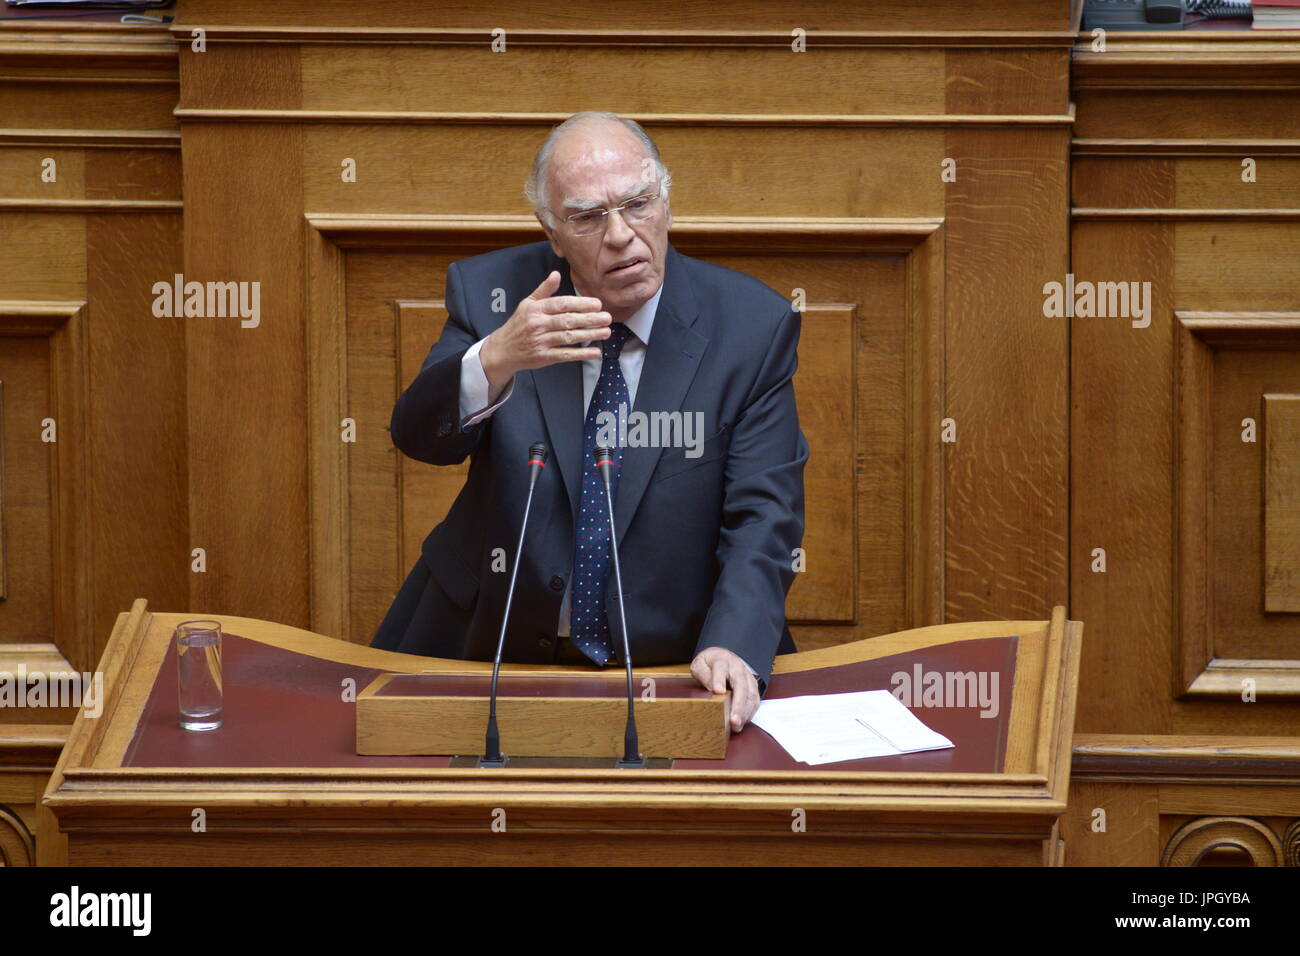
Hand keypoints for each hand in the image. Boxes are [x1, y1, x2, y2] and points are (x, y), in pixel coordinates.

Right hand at [479, 271, 611, 397]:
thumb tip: (556, 274)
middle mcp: (538, 325)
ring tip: (606, 332)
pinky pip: (565, 355)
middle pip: (568, 321)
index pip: (562, 304)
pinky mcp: (543, 357)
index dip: (581, 304)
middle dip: (590, 319)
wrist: (502, 350)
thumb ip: (544, 290)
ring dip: (590, 335)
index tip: (597, 304)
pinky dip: (581, 354)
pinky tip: (595, 352)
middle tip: (607, 317)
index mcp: (535, 309)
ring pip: (569, 337)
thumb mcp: (527, 304)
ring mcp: (540, 342)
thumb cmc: (518, 325)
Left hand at [691, 646, 759, 732]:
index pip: (720, 668)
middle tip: (733, 720)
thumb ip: (704, 675)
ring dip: (745, 712)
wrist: (723, 657)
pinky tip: (742, 722)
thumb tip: (713, 689)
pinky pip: (755, 700)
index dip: (719, 680)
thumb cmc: (710, 664)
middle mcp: (737, 668)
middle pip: (741, 685)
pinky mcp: (752, 686)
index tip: (718, 691)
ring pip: (751, 694)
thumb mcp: (699, 665)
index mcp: (722, 660)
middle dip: (738, 704)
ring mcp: (747, 677)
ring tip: (737, 725)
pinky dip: (750, 712)